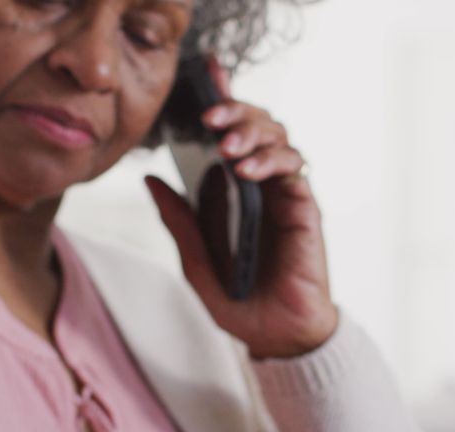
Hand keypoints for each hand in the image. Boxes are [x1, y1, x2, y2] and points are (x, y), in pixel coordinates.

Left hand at [146, 57, 337, 359]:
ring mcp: (285, 195)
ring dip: (251, 134)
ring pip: (278, 138)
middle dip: (234, 112)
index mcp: (235, 190)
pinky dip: (270, 162)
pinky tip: (246, 169)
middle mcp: (262, 185)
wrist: (275, 337)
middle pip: (257, 125)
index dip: (224, 99)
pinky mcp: (303, 210)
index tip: (207, 72)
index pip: (232, 133)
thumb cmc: (240, 302)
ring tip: (225, 146)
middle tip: (208, 118)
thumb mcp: (196, 262)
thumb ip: (179, 221)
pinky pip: (293, 170)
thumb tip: (151, 180)